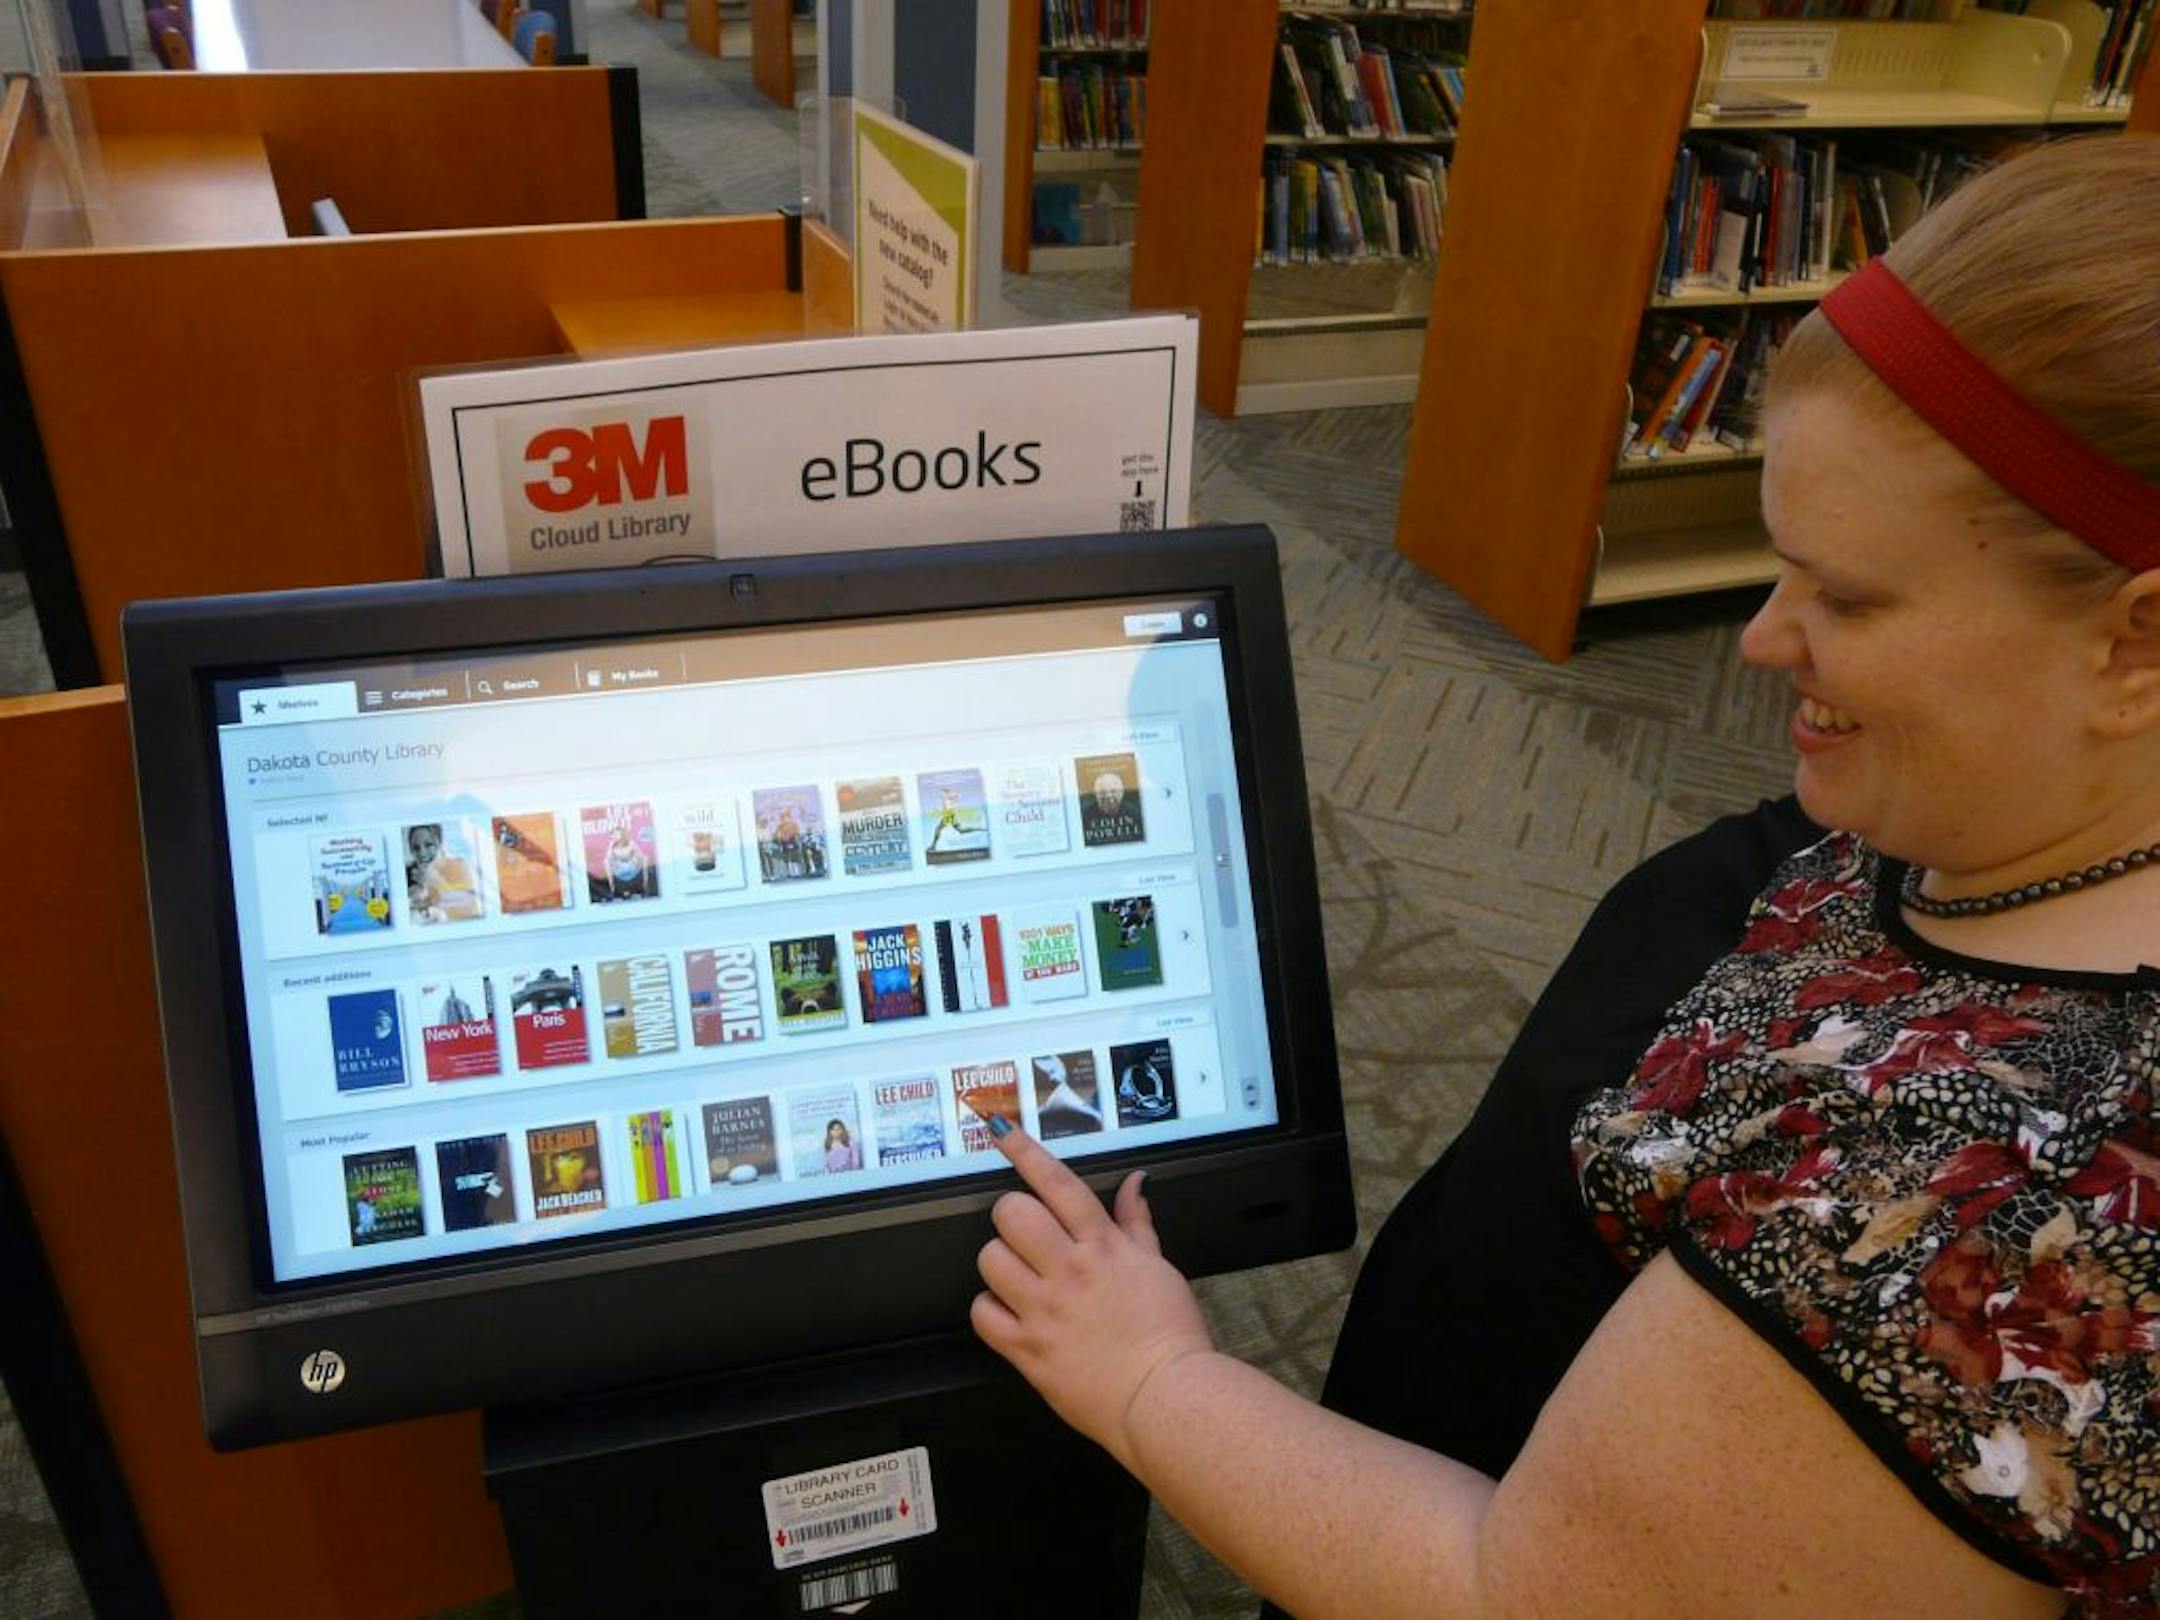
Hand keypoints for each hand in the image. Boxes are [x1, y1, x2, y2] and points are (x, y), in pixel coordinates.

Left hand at [971, 1125, 1213, 1469]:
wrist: (1166, 1398)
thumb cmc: (1168, 1336)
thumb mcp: (1159, 1268)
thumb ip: (1136, 1222)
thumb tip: (1133, 1183)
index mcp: (1103, 1246)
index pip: (1056, 1183)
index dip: (1024, 1151)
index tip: (1001, 1132)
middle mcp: (1070, 1271)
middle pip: (1012, 1214)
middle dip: (1011, 1216)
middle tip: (1025, 1235)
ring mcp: (1045, 1310)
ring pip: (990, 1259)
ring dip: (1000, 1264)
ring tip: (1020, 1279)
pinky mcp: (1028, 1350)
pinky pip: (983, 1313)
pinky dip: (990, 1310)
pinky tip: (1011, 1314)